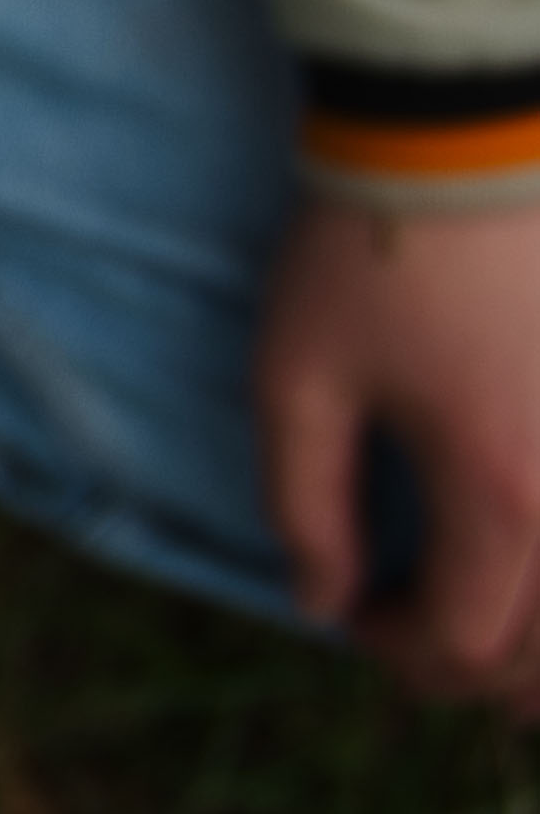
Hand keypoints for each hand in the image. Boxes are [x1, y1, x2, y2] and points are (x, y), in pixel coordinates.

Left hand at [258, 189, 539, 706]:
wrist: (454, 145)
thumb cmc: (365, 255)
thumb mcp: (299, 373)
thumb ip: (305, 498)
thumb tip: (322, 600)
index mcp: (502, 494)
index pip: (463, 639)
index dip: (399, 647)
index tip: (351, 608)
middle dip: (471, 668)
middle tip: (406, 632)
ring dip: (538, 652)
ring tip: (477, 633)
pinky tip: (530, 589)